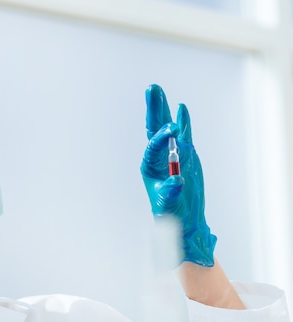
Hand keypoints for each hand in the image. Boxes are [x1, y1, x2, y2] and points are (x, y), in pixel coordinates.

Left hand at [140, 84, 215, 266]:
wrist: (184, 219)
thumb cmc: (171, 214)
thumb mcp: (169, 204)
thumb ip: (172, 191)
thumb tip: (176, 180)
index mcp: (150, 167)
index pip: (153, 146)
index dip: (161, 137)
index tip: (170, 128)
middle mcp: (159, 157)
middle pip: (155, 128)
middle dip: (154, 109)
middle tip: (152, 88)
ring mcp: (172, 154)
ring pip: (169, 128)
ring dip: (165, 110)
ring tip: (159, 91)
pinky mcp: (186, 156)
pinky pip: (184, 135)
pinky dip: (184, 122)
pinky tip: (182, 108)